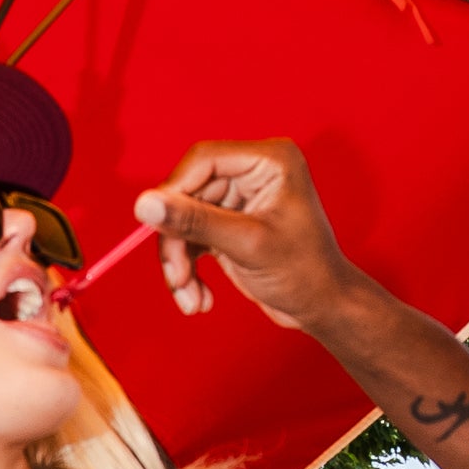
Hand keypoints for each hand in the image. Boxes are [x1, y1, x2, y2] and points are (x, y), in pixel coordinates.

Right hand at [134, 135, 352, 330]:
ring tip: (191, 299)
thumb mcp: (247, 245)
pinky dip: (189, 270)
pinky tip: (200, 299)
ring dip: (180, 262)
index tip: (151, 225)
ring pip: (183, 220)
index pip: (203, 160)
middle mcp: (252, 172)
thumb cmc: (305, 273)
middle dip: (178, 242)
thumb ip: (194, 222)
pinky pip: (191, 238)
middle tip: (177, 280)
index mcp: (269, 160)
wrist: (323, 308)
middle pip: (188, 194)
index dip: (173, 192)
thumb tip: (144, 204)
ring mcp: (239, 198)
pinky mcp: (228, 223)